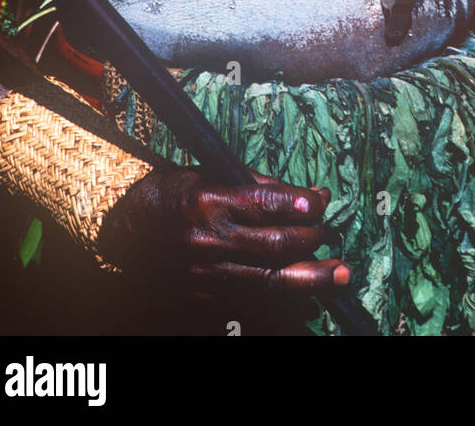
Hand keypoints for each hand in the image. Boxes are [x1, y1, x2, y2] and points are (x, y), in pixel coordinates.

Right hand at [96, 168, 348, 305]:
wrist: (134, 230)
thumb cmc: (178, 194)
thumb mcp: (214, 174)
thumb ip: (261, 186)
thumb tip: (308, 197)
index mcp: (210, 201)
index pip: (265, 203)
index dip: (299, 203)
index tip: (321, 200)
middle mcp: (211, 239)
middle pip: (274, 244)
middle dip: (311, 237)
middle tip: (327, 230)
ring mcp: (210, 272)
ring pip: (271, 279)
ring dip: (311, 277)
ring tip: (340, 274)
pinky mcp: (210, 294)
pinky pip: (256, 300)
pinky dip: (286, 299)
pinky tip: (309, 297)